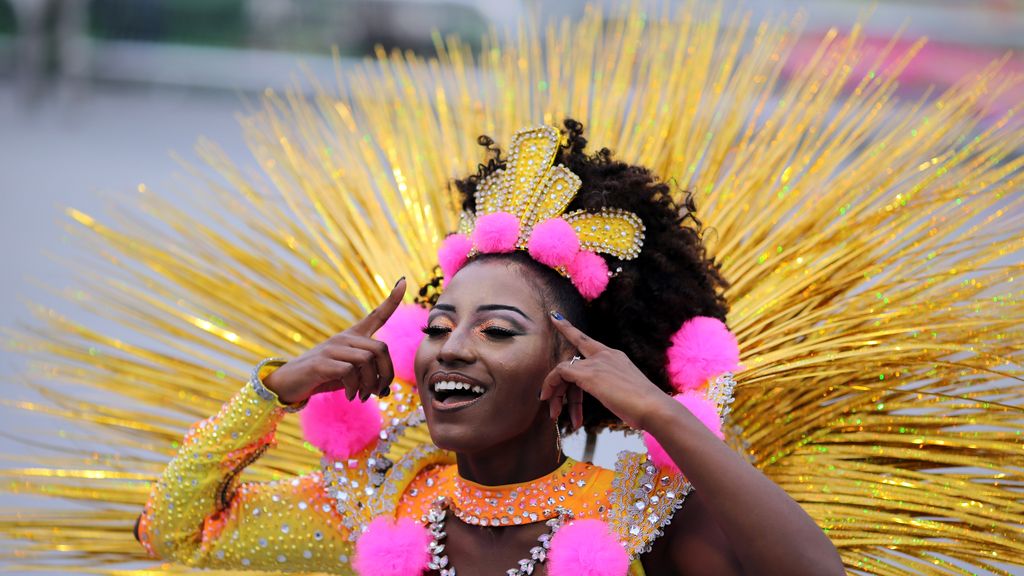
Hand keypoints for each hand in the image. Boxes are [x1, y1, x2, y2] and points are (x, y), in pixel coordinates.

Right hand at [263, 278, 405, 403]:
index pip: (376, 315)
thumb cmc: (324, 376)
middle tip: (379, 391)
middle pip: (381, 348)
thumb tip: (386, 388)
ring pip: (367, 360)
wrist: (289, 383)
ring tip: (362, 396)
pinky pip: (350, 371)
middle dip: (386, 374)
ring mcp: (332, 348)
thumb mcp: (350, 374)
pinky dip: (355, 388)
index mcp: (353, 337)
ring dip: (369, 384)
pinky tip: (350, 396)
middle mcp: (344, 338)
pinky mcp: (321, 362)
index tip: (403, 281)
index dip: (391, 300)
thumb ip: (368, 376)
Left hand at [540, 312, 671, 429]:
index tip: (556, 318)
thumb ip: (614, 388)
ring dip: (555, 392)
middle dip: (556, 381)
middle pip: (571, 360)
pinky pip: (560, 372)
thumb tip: (611, 396)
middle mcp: (605, 355)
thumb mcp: (627, 392)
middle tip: (550, 404)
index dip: (569, 329)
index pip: (587, 342)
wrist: (654, 408)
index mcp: (616, 356)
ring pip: (563, 368)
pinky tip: (549, 400)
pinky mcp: (589, 374)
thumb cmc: (645, 407)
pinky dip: (551, 385)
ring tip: (555, 414)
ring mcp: (597, 363)